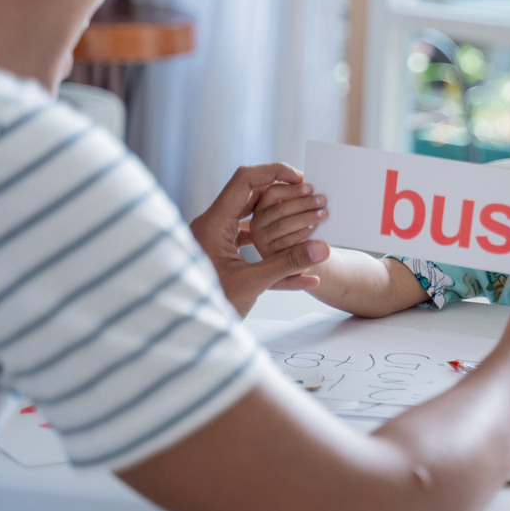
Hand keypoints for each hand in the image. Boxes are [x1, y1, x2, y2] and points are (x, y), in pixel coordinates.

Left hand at [190, 164, 329, 316]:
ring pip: (253, 223)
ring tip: (309, 227)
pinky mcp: (222, 260)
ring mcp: (216, 244)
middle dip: (283, 198)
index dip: (273, 172)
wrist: (185, 338)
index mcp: (213, 225)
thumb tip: (323, 249)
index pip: (244, 181)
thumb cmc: (209, 308)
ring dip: (281, 225)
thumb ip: (288, 263)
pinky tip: (304, 276)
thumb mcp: (252, 284)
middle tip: (309, 198)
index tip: (299, 177)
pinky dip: (275, 255)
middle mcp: (212, 228)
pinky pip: (252, 248)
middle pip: (251, 198)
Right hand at [248, 182, 327, 259]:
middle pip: (280, 209)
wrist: (294, 257)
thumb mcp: (293, 213)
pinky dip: (301, 234)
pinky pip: (286, 241)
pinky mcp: (268, 253)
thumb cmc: (295, 229)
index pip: (272, 192)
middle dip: (303, 204)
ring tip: (322, 214)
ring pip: (283, 225)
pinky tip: (313, 228)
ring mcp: (261, 239)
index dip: (292, 189)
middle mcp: (257, 222)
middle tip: (322, 200)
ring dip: (305, 218)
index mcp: (261, 206)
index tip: (310, 188)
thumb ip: (297, 200)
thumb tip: (311, 188)